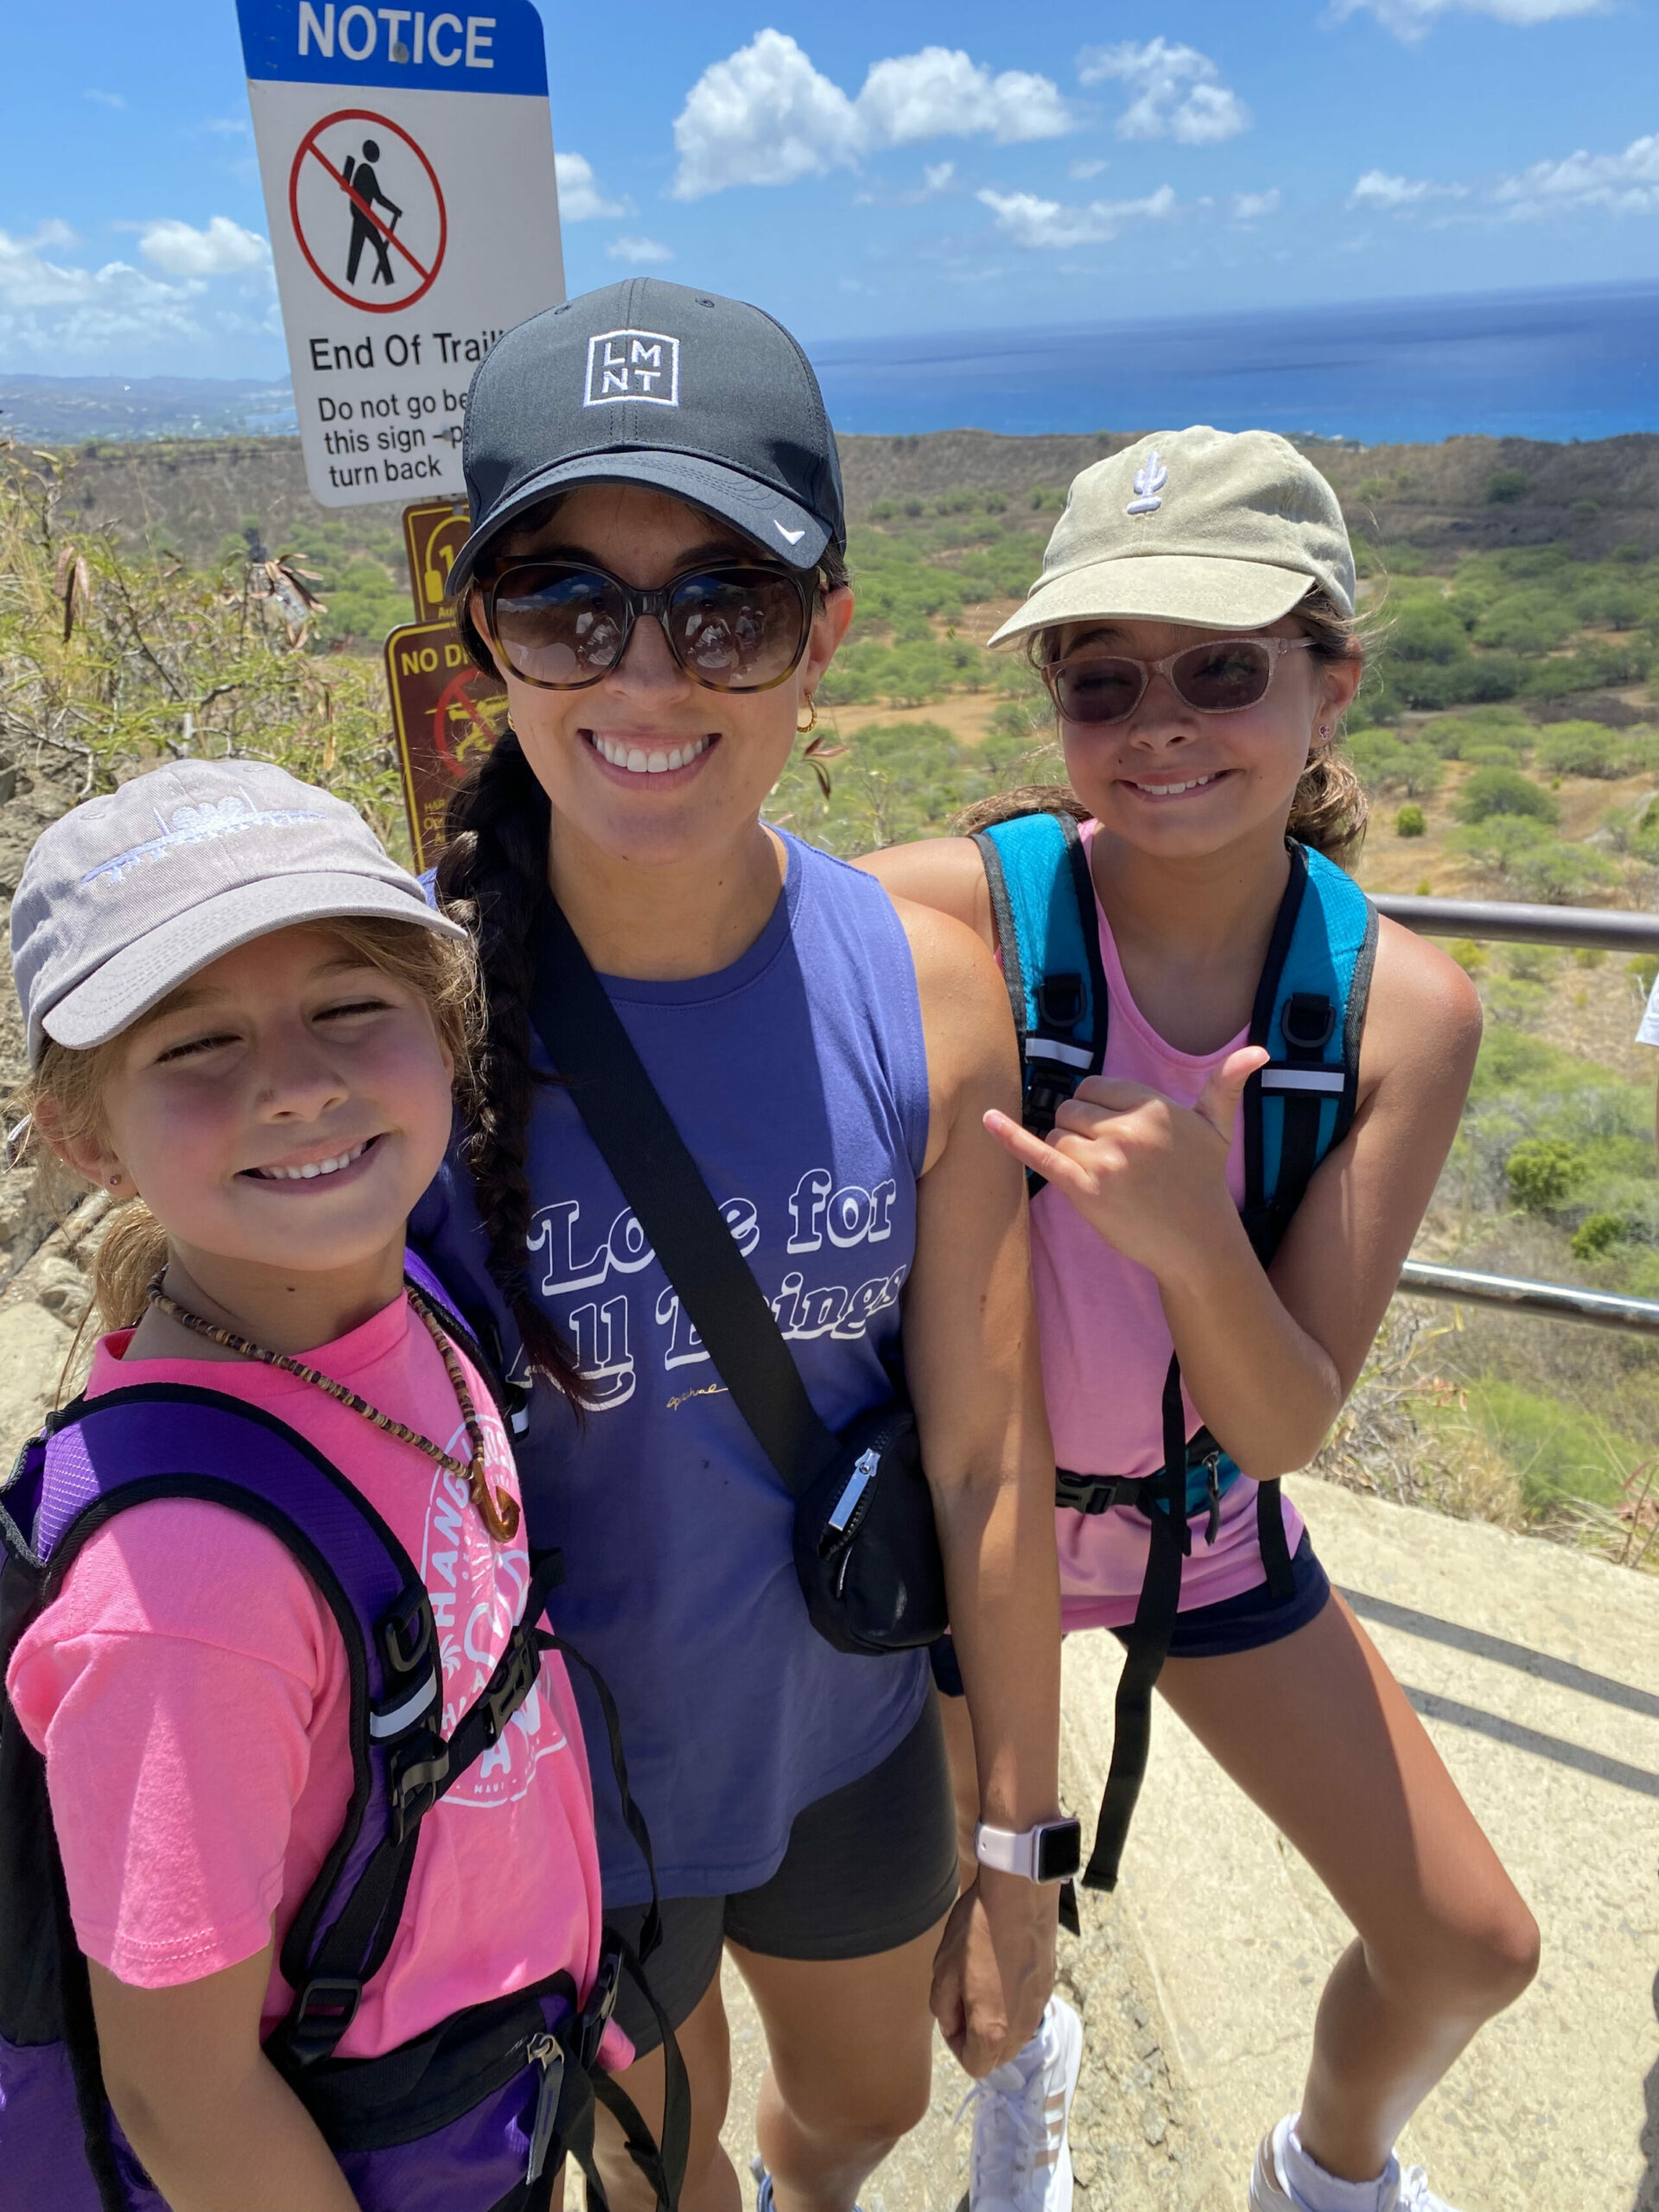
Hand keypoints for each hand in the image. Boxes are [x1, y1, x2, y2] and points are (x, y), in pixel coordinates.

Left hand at [930, 1867, 1056, 2076]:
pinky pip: (1027, 2012)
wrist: (1019, 1898)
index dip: (956, 2046)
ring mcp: (1038, 2008)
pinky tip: (1003, 1972)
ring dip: (997, 2024)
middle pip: (998, 2057)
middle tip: (964, 2002)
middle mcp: (1021, 2028)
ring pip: (1015, 2037)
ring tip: (983, 1986)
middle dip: (978, 2040)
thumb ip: (943, 2009)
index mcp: (992, 2031)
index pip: (975, 2066)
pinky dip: (1013, 2005)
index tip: (951, 2015)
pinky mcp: (1048, 1988)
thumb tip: (952, 2023)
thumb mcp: (943, 1970)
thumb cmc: (977, 1932)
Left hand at [982, 1047, 1266, 1276]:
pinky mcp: (1084, 1189)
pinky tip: (987, 1119)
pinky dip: (1010, 1137)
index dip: (1096, 1110)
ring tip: (1103, 1179)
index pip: (1094, 1088)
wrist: (1198, 1244)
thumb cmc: (1204, 1186)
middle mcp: (1128, 1128)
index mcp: (1153, 1107)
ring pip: (1057, 1135)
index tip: (1114, 1133)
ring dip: (1067, 1153)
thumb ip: (1226, 1086)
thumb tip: (1258, 1052)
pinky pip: (1039, 1154)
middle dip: (1080, 1131)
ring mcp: (1104, 1159)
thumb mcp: (1218, 1131)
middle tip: (1109, 1161)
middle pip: (1070, 1110)